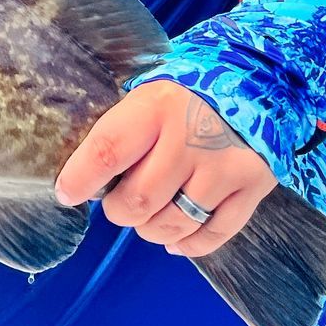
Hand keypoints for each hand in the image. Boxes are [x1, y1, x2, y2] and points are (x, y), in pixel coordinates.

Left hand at [54, 80, 274, 258]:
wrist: (258, 81)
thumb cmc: (187, 94)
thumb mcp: (149, 96)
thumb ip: (123, 134)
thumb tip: (84, 181)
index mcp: (156, 107)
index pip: (107, 151)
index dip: (80, 179)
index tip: (67, 193)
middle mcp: (191, 139)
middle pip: (138, 201)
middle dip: (119, 211)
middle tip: (120, 201)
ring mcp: (224, 167)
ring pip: (172, 225)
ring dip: (150, 229)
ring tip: (150, 213)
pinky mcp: (252, 188)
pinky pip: (210, 236)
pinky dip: (186, 244)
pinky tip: (175, 235)